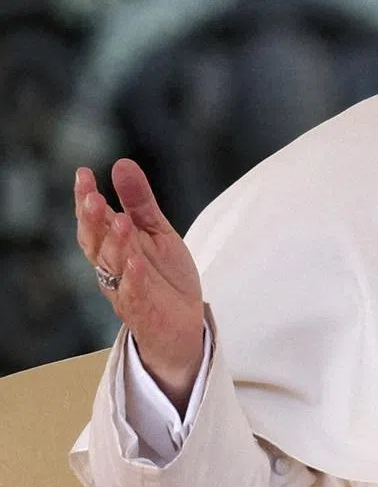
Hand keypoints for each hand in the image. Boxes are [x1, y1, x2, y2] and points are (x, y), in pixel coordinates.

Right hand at [75, 159, 204, 411]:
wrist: (183, 324)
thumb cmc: (164, 276)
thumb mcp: (156, 232)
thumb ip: (139, 202)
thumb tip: (121, 163)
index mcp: (113, 248)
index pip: (93, 222)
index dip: (85, 200)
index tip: (83, 174)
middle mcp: (113, 269)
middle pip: (97, 244)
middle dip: (93, 221)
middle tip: (93, 197)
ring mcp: (127, 291)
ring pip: (115, 267)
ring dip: (116, 245)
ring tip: (121, 221)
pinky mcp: (144, 312)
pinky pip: (135, 296)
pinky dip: (134, 280)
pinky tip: (136, 262)